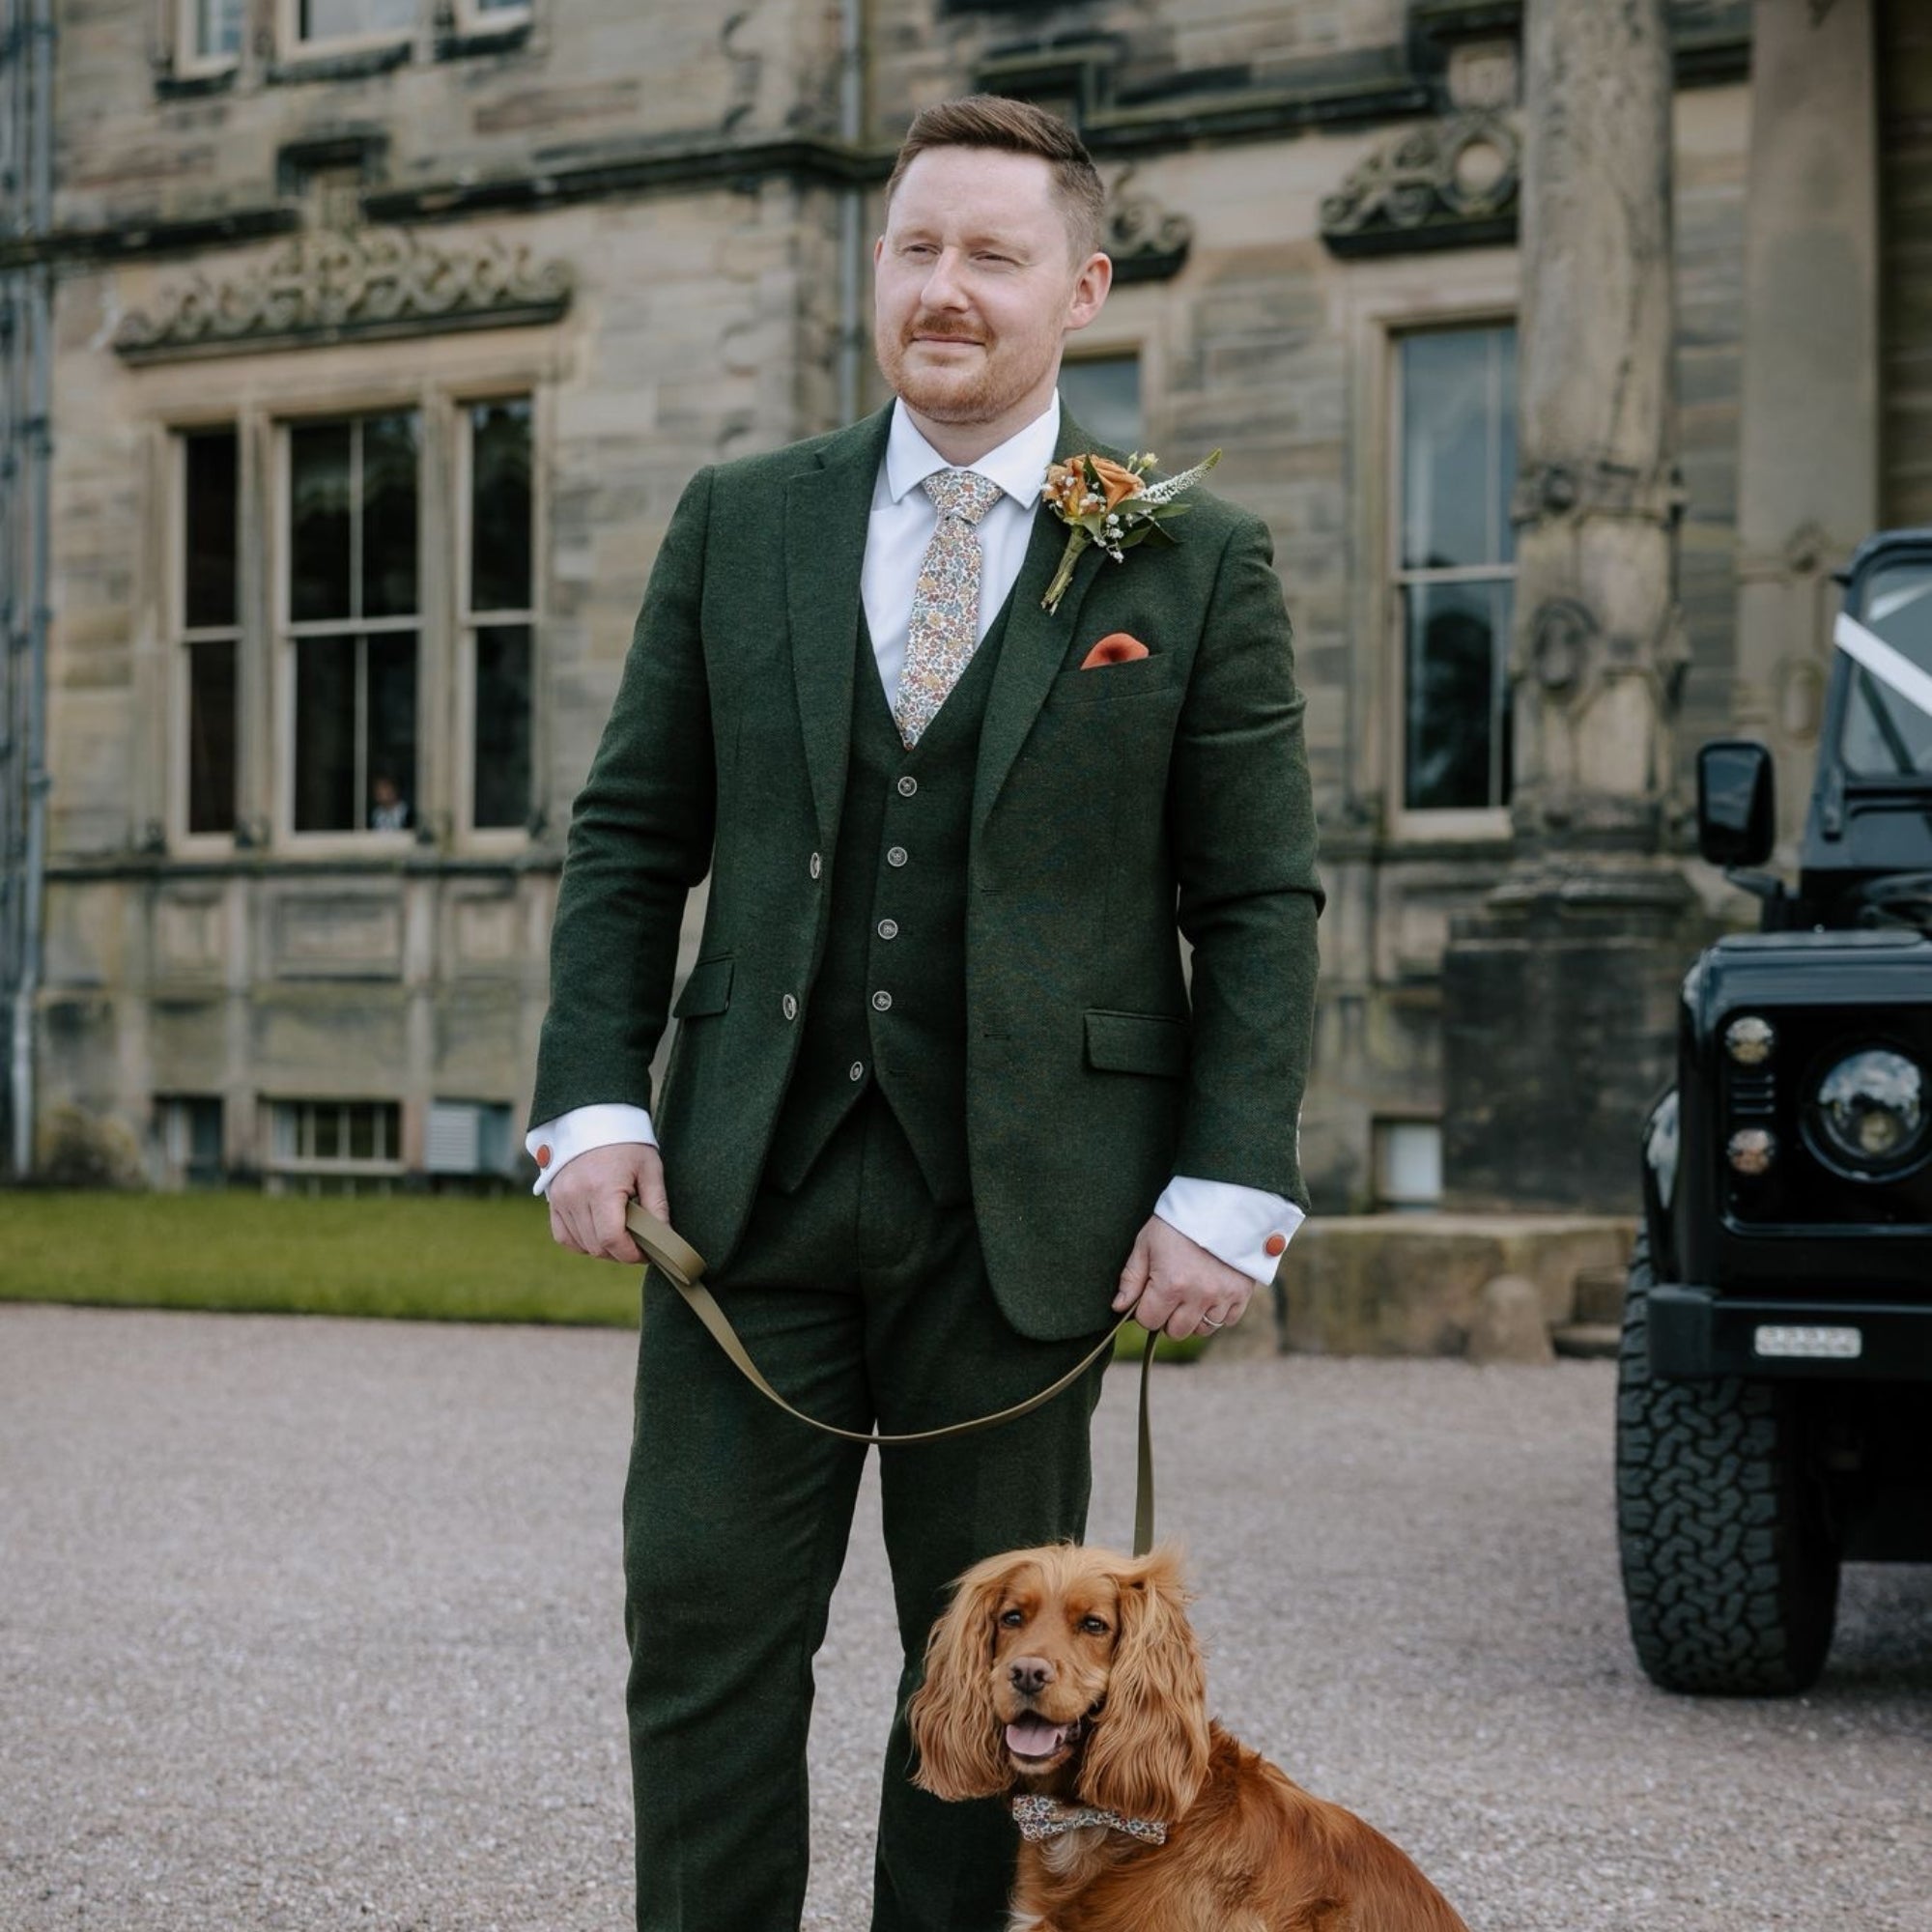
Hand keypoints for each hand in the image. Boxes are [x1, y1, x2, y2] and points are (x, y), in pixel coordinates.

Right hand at [546, 1143, 668, 1264]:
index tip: (648, 1253)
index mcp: (602, 1188)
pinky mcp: (553, 1200)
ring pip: (582, 1245)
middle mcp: (576, 1196)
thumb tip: (663, 1240)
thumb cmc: (627, 1142)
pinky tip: (599, 1234)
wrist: (593, 1117)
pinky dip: (582, 1243)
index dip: (632, 1254)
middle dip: (621, 1253)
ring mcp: (561, 1199)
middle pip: (598, 1247)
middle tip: (640, 1245)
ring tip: (623, 1236)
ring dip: (604, 1249)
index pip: (612, 1239)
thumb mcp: (650, 1169)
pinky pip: (564, 1237)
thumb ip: (657, 1205)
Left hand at [1113, 1214, 1255, 1340]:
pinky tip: (1211, 1292)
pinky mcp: (1242, 1293)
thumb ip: (1131, 1278)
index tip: (1150, 1293)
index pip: (1149, 1321)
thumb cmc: (1176, 1223)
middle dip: (1168, 1317)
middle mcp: (1198, 1296)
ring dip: (1194, 1317)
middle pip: (1176, 1331)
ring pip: (1203, 1329)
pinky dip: (1218, 1311)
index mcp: (1171, 1285)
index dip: (1145, 1309)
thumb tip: (1119, 1307)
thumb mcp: (1146, 1243)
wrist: (1219, 1203)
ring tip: (1192, 1292)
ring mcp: (1223, 1296)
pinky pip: (1228, 1320)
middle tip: (1170, 1293)